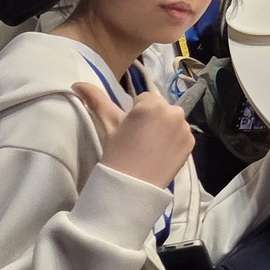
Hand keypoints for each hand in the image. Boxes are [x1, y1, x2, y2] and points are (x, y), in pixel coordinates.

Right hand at [71, 81, 193, 187]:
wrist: (131, 185)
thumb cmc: (118, 152)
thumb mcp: (108, 124)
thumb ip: (96, 99)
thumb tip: (77, 83)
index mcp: (152, 103)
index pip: (144, 99)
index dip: (135, 114)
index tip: (129, 130)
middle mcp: (174, 111)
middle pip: (160, 108)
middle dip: (150, 119)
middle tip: (138, 140)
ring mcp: (185, 128)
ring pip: (171, 120)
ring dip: (163, 128)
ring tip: (149, 147)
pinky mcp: (191, 143)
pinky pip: (181, 135)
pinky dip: (173, 141)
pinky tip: (161, 153)